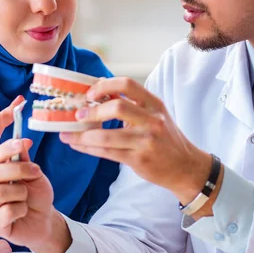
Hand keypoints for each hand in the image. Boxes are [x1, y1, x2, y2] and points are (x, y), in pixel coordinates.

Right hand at [0, 139, 71, 252]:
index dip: (6, 149)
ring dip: (21, 193)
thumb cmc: (36, 197)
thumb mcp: (34, 175)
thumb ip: (25, 160)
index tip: (22, 143)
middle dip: (18, 170)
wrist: (44, 221)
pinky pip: (6, 212)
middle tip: (35, 172)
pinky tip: (22, 212)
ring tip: (25, 198)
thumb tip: (23, 141)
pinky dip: (21, 210)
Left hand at [59, 77, 212, 205]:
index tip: (90, 93)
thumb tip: (99, 93)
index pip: (128, 85)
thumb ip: (132, 105)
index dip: (105, 86)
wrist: (186, 167)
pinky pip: (107, 152)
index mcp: (155, 104)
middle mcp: (152, 120)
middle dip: (92, 111)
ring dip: (83, 135)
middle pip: (117, 108)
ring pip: (107, 136)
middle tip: (78, 115)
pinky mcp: (139, 159)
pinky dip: (88, 148)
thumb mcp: (155, 116)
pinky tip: (78, 145)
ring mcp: (146, 141)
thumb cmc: (166, 140)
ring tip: (68, 135)